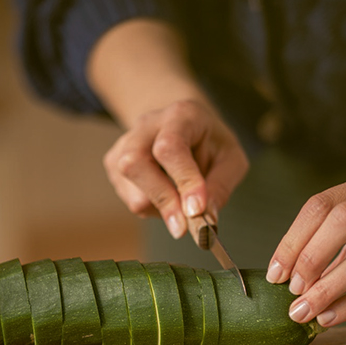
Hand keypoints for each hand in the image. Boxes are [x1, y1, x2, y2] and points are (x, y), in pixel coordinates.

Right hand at [103, 99, 248, 237]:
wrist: (184, 128)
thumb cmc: (210, 144)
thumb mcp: (231, 159)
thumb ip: (221, 186)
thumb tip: (206, 218)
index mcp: (180, 116)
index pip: (171, 147)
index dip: (183, 181)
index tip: (196, 210)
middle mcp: (147, 125)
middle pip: (135, 163)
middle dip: (162, 200)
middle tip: (184, 228)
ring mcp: (125, 143)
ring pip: (131, 189)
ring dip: (160, 208)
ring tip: (182, 199)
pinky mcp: (114, 164)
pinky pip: (130, 198)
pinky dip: (153, 207)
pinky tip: (167, 194)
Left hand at [267, 168, 345, 326]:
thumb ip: (340, 237)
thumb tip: (294, 277)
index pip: (321, 205)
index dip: (293, 240)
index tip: (275, 273)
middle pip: (341, 221)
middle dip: (309, 259)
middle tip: (291, 291)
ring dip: (329, 288)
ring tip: (304, 312)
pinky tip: (333, 316)